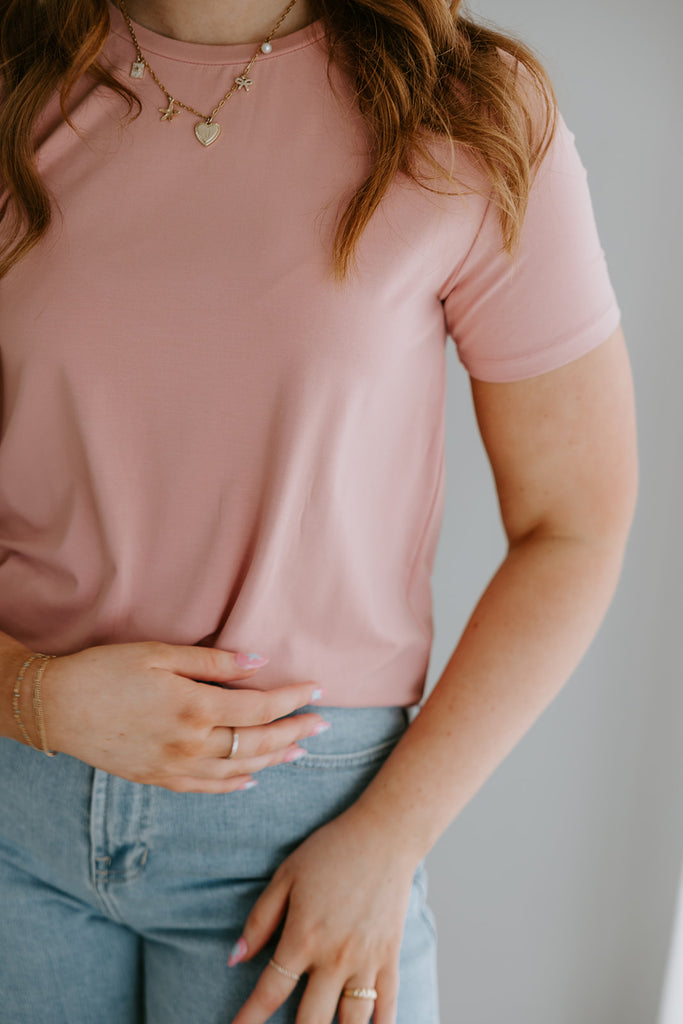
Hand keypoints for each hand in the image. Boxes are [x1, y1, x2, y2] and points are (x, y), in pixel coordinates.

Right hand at [31, 641, 326, 791]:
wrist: (57, 707)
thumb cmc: (107, 670)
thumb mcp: (160, 652)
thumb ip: (213, 661)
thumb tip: (260, 662)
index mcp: (195, 707)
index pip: (261, 708)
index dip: (293, 699)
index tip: (318, 690)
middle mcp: (191, 744)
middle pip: (258, 742)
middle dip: (296, 731)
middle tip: (324, 724)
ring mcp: (175, 767)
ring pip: (239, 769)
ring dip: (274, 760)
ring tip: (301, 751)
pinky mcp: (158, 779)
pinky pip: (207, 788)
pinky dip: (235, 785)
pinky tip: (252, 779)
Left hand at [227, 805, 417, 1023]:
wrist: (384, 834)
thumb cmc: (331, 850)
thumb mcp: (286, 875)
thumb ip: (260, 919)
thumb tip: (235, 958)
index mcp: (303, 937)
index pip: (269, 993)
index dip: (247, 1021)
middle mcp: (334, 957)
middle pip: (309, 1022)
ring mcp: (366, 961)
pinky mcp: (390, 957)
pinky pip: (387, 1007)